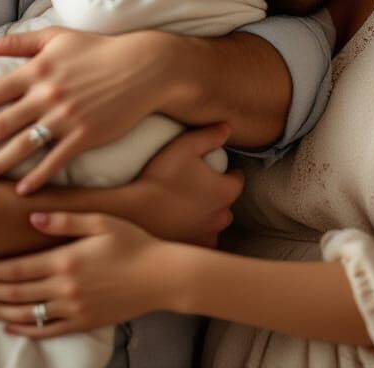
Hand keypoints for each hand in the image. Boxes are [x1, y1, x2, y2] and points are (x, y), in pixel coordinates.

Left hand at [0, 29, 177, 193]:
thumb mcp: (55, 37)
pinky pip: (56, 161)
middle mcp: (47, 94)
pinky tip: (21, 191)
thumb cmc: (97, 49)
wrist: (143, 67)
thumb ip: (13, 43)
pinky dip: (37, 177)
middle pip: (0, 124)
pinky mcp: (86, 135)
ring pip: (23, 146)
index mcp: (37, 69)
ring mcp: (66, 117)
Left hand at [0, 211, 171, 336]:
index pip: (15, 267)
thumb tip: (31, 216)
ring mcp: (73, 309)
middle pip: (13, 290)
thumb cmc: (132, 242)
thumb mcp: (100, 221)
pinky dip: (24, 327)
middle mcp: (64, 288)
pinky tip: (8, 322)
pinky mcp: (83, 322)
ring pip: (24, 312)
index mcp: (65, 260)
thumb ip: (64, 219)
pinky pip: (46, 329)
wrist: (161, 276)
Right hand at [125, 123, 240, 246]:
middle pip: (227, 201)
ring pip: (216, 222)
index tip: (215, 167)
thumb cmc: (161, 176)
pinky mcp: (194, 246)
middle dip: (218, 193)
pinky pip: (203, 239)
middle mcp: (222, 215)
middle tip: (198, 183)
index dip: (228, 171)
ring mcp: (209, 234)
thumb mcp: (184, 146)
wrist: (135, 211)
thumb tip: (227, 127)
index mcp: (225, 191)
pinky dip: (197, 231)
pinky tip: (184, 222)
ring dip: (208, 214)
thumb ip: (209, 135)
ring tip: (189, 203)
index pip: (237, 179)